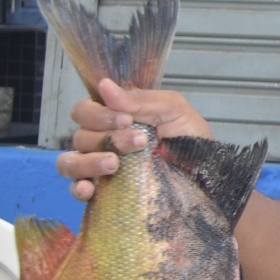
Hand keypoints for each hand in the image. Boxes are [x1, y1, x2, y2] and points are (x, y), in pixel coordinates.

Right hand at [55, 78, 212, 200]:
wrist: (209, 177)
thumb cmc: (193, 141)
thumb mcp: (174, 110)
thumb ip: (141, 99)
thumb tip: (104, 85)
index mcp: (117, 119)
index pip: (85, 110)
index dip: (99, 113)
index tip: (127, 119)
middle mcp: (104, 142)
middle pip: (79, 135)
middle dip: (107, 137)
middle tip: (139, 142)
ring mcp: (102, 169)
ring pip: (70, 161)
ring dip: (89, 161)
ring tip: (115, 164)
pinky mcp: (104, 193)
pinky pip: (75, 190)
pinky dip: (77, 188)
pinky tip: (90, 188)